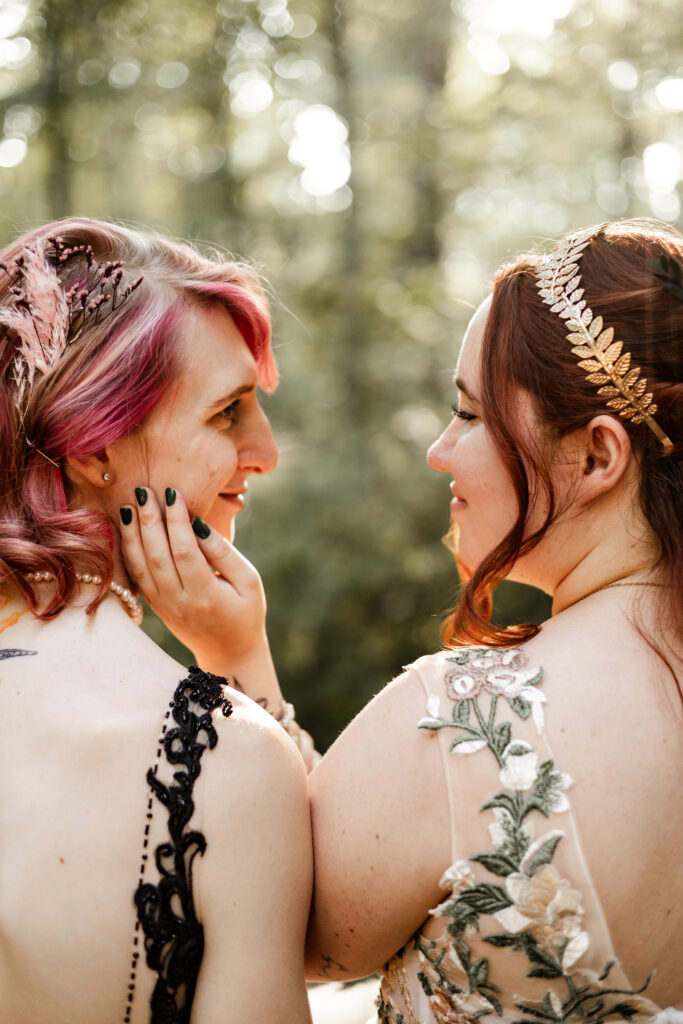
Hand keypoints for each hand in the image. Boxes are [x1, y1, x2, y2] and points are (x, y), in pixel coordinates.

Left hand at [119, 486, 266, 670]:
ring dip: (132, 534)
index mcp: (206, 596)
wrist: (229, 653)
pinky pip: (137, 576)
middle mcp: (179, 602)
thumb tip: (197, 524)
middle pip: (157, 556)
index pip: (185, 552)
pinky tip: (127, 530)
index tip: (172, 493)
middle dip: (149, 521)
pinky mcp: (155, 606)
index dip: (176, 521)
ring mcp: (163, 607)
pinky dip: (129, 551)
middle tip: (144, 490)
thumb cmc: (246, 613)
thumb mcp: (249, 582)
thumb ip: (224, 553)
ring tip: (129, 504)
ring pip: (141, 566)